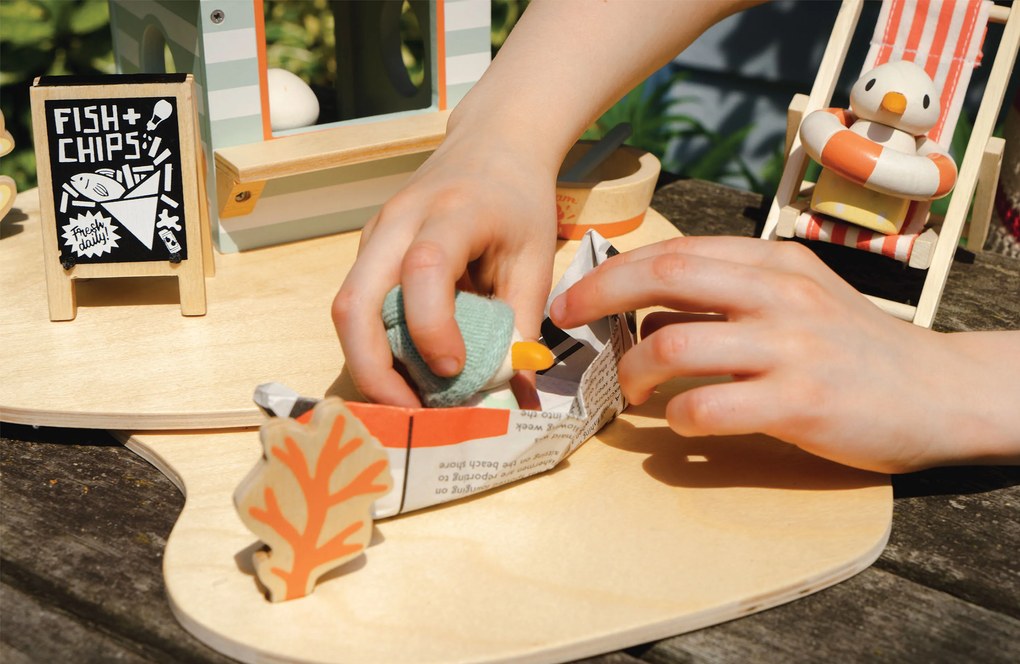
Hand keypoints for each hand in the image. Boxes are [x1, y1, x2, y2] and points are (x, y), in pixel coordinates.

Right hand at [332, 129, 557, 406]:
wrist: (493, 145)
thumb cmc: (518, 202)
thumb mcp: (536, 260)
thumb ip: (522, 326)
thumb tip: (515, 396)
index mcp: (452, 213)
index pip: (423, 269)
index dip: (431, 327)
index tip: (456, 371)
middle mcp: (398, 221)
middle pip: (355, 302)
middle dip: (374, 370)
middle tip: (412, 414)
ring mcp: (374, 235)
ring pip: (347, 310)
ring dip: (370, 364)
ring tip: (410, 402)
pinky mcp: (368, 251)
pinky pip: (357, 306)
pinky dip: (374, 346)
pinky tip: (405, 372)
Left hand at [549, 236, 1019, 472]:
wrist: (939, 391)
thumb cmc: (853, 347)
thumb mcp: (797, 298)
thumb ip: (731, 295)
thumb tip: (648, 313)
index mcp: (773, 264)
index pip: (676, 252)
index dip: (613, 271)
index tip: (575, 295)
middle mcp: (778, 294)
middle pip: (666, 277)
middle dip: (601, 295)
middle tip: (566, 321)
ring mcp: (790, 348)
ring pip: (675, 346)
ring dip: (634, 371)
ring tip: (630, 391)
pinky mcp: (800, 402)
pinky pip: (709, 408)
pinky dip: (677, 420)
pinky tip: (680, 425)